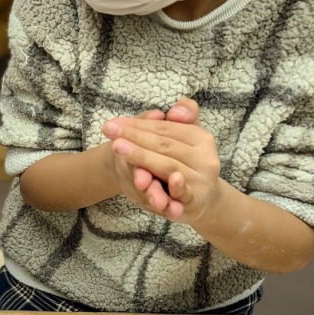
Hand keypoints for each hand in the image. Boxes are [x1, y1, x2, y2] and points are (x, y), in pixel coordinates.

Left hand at [103, 104, 222, 223]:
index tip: (112, 123)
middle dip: (134, 139)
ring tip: (119, 148)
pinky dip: (176, 188)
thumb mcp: (183, 137)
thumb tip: (174, 112)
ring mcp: (201, 180)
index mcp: (200, 138)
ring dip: (143, 158)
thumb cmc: (183, 162)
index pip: (163, 129)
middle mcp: (204, 158)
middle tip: (109, 131)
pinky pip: (185, 195)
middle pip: (163, 146)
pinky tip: (162, 181)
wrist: (198, 198)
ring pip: (167, 168)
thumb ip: (183, 116)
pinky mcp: (195, 201)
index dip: (137, 125)